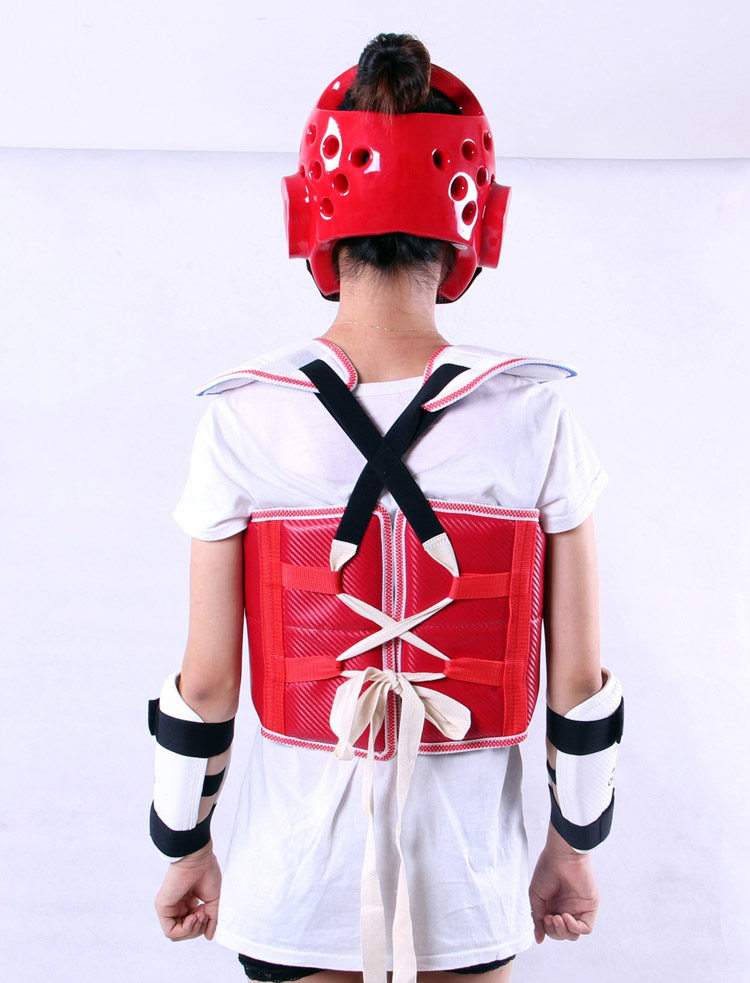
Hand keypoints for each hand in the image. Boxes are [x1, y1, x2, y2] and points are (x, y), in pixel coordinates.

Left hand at [155, 842, 221, 941]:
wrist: (197, 858)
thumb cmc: (207, 872)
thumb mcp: (214, 901)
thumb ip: (212, 920)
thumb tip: (209, 936)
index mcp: (188, 902)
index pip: (192, 926)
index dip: (202, 926)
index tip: (208, 912)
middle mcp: (177, 906)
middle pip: (184, 932)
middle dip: (198, 929)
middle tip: (205, 914)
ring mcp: (169, 907)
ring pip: (177, 935)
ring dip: (192, 930)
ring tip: (200, 914)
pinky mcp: (162, 907)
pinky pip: (170, 931)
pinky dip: (184, 930)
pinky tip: (192, 917)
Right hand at [529, 827, 598, 943]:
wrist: (562, 856)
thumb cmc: (547, 870)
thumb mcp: (536, 896)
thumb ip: (537, 918)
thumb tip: (539, 939)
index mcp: (554, 906)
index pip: (552, 929)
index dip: (547, 929)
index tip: (543, 918)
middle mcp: (566, 909)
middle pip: (563, 934)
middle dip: (555, 931)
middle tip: (549, 918)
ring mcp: (579, 909)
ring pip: (573, 934)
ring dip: (563, 931)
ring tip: (557, 918)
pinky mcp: (589, 908)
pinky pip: (586, 928)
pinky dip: (575, 927)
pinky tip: (566, 916)